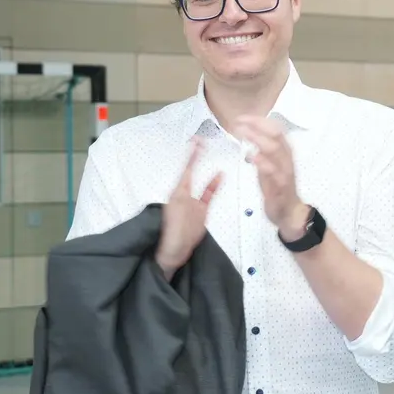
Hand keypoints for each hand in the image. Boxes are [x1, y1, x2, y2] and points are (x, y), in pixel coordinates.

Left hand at [157, 138, 222, 277]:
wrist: (174, 251)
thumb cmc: (172, 231)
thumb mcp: (177, 212)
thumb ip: (182, 199)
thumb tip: (185, 189)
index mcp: (177, 193)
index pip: (186, 170)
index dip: (191, 156)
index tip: (195, 142)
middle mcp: (184, 195)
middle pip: (191, 172)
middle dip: (195, 157)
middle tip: (200, 141)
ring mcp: (193, 203)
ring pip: (201, 181)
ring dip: (205, 168)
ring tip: (210, 154)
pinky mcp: (201, 211)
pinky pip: (208, 195)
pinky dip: (214, 185)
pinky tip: (221, 176)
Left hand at [229, 115, 307, 238]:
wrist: (290, 212)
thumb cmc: (278, 187)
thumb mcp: (269, 165)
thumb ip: (261, 151)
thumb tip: (249, 136)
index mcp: (284, 152)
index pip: (275, 129)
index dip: (259, 121)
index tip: (242, 117)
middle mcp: (287, 158)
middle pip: (275, 135)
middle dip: (257, 126)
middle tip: (238, 123)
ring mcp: (285, 172)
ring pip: (275, 150)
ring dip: (258, 139)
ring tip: (242, 133)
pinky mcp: (280, 186)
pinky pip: (273, 172)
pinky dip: (263, 162)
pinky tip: (252, 157)